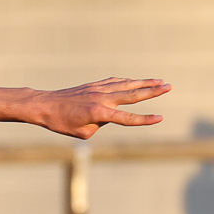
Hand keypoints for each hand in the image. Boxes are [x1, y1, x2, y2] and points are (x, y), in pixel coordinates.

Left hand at [35, 77, 169, 135]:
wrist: (45, 105)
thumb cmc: (62, 123)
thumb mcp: (83, 132)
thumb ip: (101, 124)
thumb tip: (109, 115)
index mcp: (100, 113)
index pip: (128, 118)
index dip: (144, 119)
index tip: (160, 118)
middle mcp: (102, 98)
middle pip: (133, 94)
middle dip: (152, 91)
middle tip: (168, 86)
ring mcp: (99, 89)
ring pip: (126, 84)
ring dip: (144, 82)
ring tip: (160, 81)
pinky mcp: (94, 85)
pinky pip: (115, 81)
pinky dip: (128, 81)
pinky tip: (136, 81)